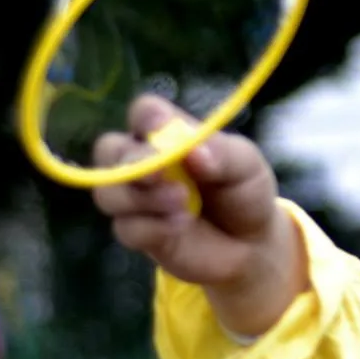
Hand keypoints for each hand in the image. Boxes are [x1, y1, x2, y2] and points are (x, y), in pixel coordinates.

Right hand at [93, 95, 304, 335]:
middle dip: (132, 161)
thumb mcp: (246, 165)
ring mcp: (136, 198)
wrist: (251, 245)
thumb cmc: (244, 192)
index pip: (144, 113)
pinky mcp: (137, 232)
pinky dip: (152, 228)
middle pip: (109, 150)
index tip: (162, 128)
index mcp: (168, 134)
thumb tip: (192, 153)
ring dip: (141, 198)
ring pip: (108, 192)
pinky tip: (180, 227)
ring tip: (182, 203)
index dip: (148, 118)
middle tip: (160, 173)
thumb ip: (221, 154)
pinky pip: (125, 228)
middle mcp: (144, 162)